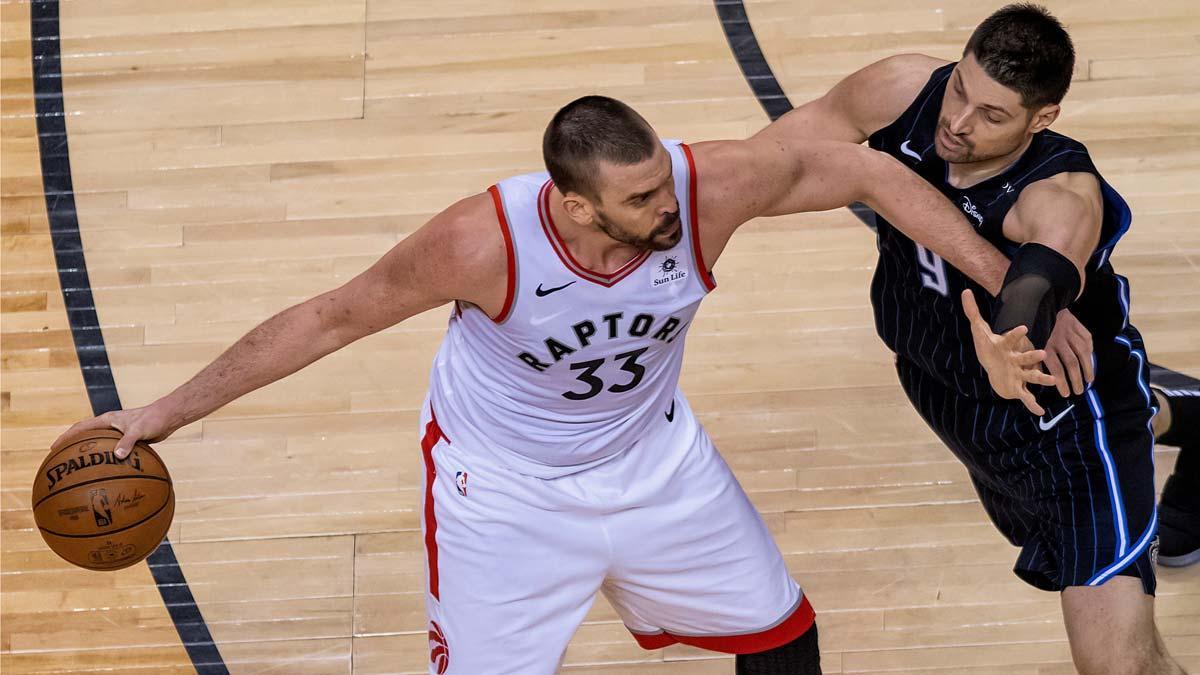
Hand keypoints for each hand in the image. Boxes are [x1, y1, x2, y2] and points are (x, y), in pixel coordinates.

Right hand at [51, 402, 180, 458]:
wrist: (168, 417)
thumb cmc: (153, 419)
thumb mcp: (138, 430)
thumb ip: (128, 442)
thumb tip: (117, 456)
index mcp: (107, 420)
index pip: (80, 428)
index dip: (66, 438)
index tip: (53, 449)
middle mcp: (110, 426)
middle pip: (86, 437)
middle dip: (73, 448)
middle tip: (62, 462)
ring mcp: (118, 433)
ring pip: (99, 445)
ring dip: (90, 455)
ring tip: (80, 470)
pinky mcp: (128, 441)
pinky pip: (113, 451)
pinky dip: (107, 460)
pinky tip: (107, 473)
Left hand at [961, 289, 1056, 415]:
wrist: (994, 365)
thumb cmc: (989, 346)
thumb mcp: (979, 329)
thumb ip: (973, 311)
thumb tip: (965, 291)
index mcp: (1008, 346)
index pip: (1012, 338)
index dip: (1017, 334)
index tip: (1024, 328)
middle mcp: (1017, 360)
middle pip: (1026, 357)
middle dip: (1033, 356)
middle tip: (1042, 354)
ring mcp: (1019, 374)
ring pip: (1032, 376)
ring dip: (1041, 379)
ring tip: (1052, 381)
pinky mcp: (1018, 387)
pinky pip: (1026, 397)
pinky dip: (1032, 405)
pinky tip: (1040, 412)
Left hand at [1042, 308, 1093, 396]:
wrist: (1066, 317)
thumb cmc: (1053, 339)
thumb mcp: (1044, 349)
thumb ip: (1042, 364)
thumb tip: (1042, 382)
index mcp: (1048, 347)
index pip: (1056, 367)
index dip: (1061, 382)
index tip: (1066, 394)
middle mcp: (1061, 341)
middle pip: (1071, 363)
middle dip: (1075, 379)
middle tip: (1078, 391)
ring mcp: (1074, 337)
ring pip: (1083, 357)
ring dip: (1086, 371)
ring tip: (1088, 382)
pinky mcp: (1085, 335)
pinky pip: (1090, 350)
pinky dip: (1091, 362)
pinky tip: (1090, 370)